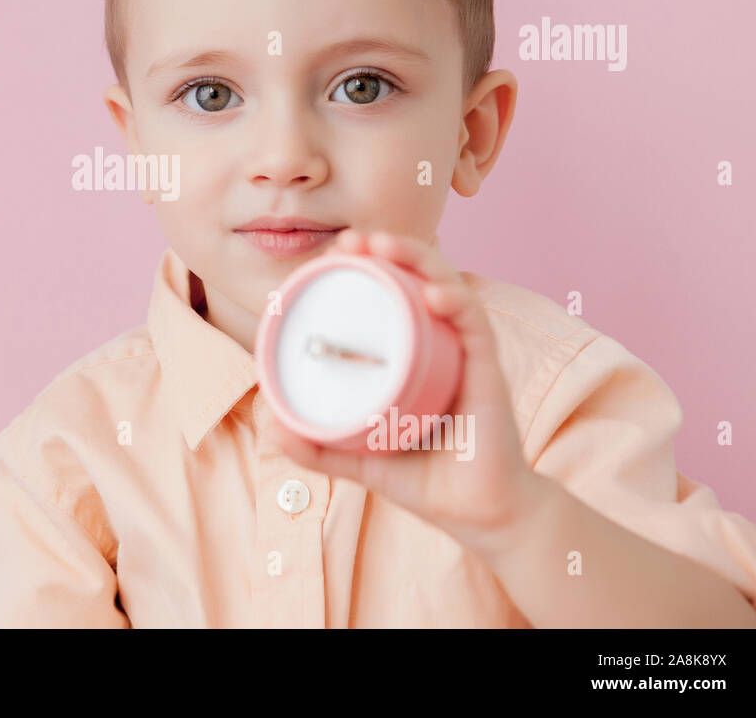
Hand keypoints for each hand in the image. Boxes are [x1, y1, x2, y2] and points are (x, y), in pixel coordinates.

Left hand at [261, 228, 542, 554]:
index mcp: (412, 353)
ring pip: (446, 286)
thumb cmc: (425, 478)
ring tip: (384, 245)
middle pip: (417, 278)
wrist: (480, 514)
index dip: (366, 266)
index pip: (391, 294)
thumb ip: (315, 447)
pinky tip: (434, 295)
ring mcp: (465, 352)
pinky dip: (456, 301)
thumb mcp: (358, 459)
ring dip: (417, 258)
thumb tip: (267, 427)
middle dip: (387, 249)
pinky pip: (474, 324)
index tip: (333, 252)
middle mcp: (440, 343)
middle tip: (352, 240)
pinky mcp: (488, 370)